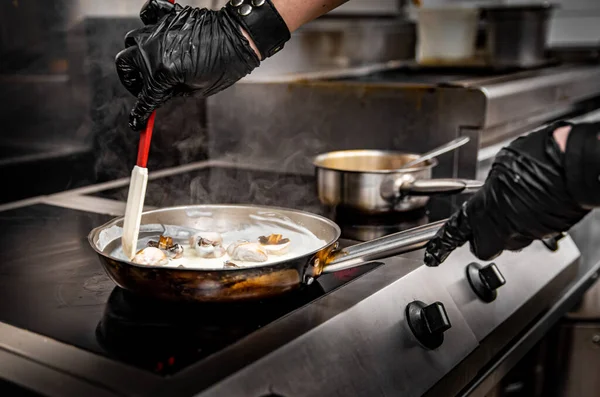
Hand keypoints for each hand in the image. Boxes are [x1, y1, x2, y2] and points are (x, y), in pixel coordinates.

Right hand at [115, 0, 259, 130]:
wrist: (240, 39)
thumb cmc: (224, 66)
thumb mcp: (196, 90)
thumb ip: (171, 92)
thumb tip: (157, 95)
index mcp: (163, 71)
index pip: (145, 96)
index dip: (140, 113)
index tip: (137, 122)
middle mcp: (155, 49)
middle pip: (125, 64)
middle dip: (131, 80)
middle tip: (143, 88)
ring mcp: (159, 30)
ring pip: (132, 41)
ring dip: (138, 56)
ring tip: (152, 65)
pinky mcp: (169, 15)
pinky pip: (149, 12)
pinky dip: (148, 21)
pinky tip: (155, 33)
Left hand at [424, 122, 590, 265]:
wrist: (572, 164)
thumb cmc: (537, 160)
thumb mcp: (499, 166)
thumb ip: (490, 187)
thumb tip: (495, 192)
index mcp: (481, 211)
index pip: (453, 234)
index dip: (440, 246)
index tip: (432, 256)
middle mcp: (502, 230)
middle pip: (483, 246)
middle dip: (483, 236)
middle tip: (490, 218)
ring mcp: (526, 235)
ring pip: (511, 240)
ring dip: (511, 225)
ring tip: (520, 200)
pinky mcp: (547, 234)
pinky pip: (532, 232)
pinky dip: (531, 220)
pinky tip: (537, 201)